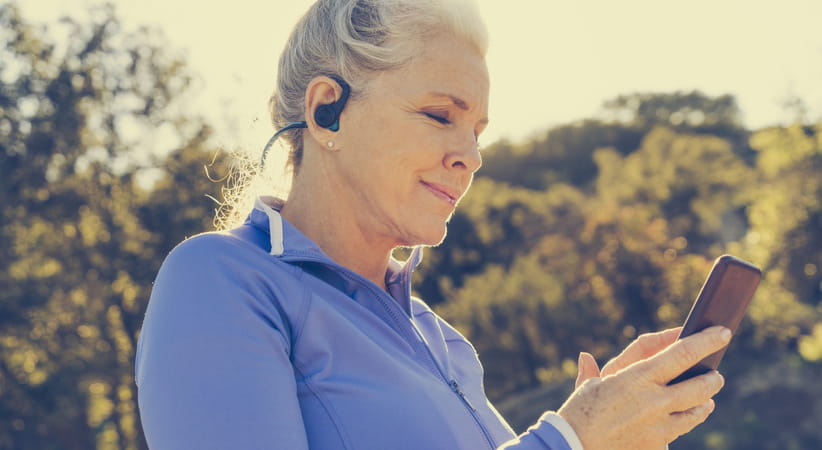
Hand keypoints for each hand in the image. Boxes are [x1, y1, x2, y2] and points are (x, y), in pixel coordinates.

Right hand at [560, 326, 730, 449]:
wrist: (575, 448)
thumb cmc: (578, 413)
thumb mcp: (587, 387)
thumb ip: (594, 371)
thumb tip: (585, 357)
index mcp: (639, 376)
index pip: (684, 353)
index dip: (707, 341)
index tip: (722, 333)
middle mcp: (655, 400)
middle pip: (701, 385)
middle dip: (713, 378)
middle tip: (715, 374)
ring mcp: (660, 426)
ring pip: (697, 412)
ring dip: (704, 403)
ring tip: (706, 400)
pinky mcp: (659, 446)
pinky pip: (679, 432)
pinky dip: (681, 424)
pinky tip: (682, 421)